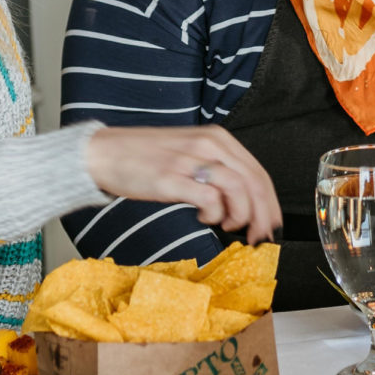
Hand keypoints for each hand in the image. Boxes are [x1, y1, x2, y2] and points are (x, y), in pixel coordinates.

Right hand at [83, 125, 280, 242]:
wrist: (103, 153)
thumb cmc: (145, 156)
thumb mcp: (189, 152)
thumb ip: (216, 169)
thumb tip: (242, 202)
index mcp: (217, 138)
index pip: (258, 172)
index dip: (270, 202)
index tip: (272, 223)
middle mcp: (208, 145)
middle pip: (253, 182)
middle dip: (263, 215)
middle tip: (260, 236)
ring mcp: (189, 160)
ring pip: (237, 190)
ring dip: (240, 215)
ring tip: (227, 225)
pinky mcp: (171, 178)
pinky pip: (209, 199)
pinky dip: (214, 214)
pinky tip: (203, 217)